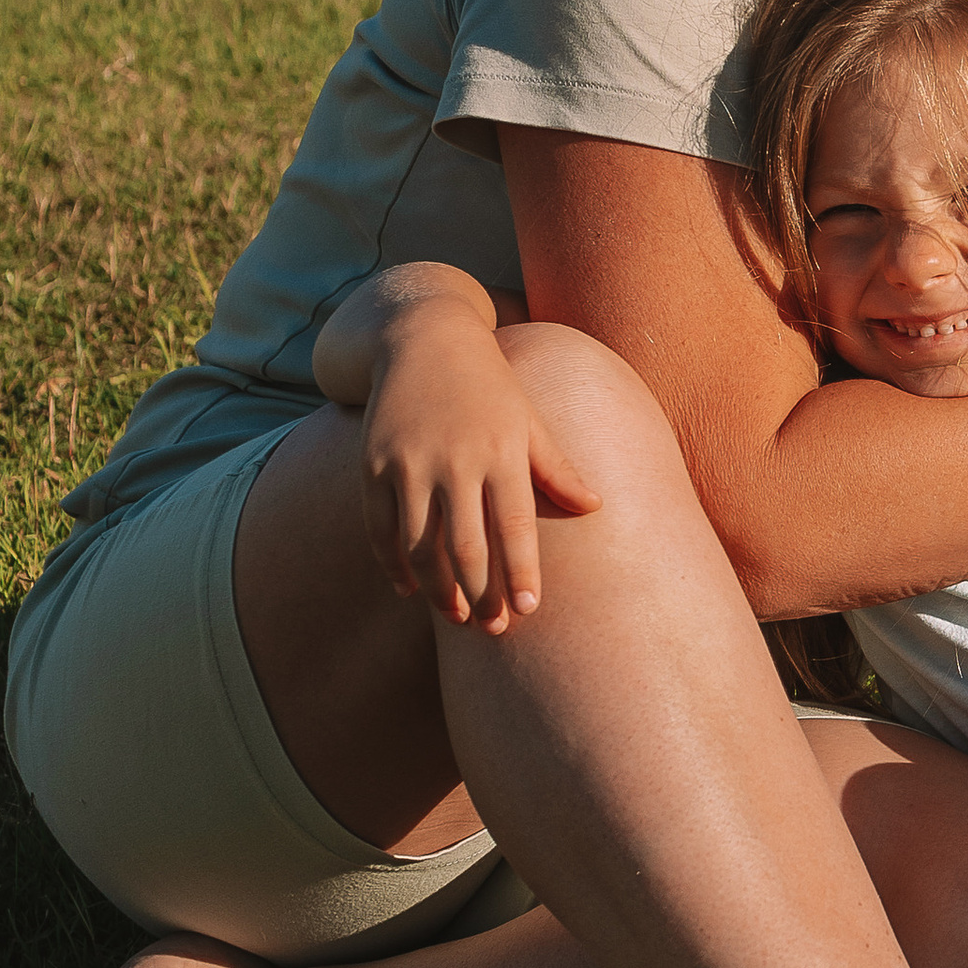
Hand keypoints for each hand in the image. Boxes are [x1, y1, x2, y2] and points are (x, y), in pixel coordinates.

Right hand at [359, 307, 601, 632]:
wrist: (424, 338)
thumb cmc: (488, 385)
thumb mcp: (528, 419)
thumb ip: (556, 467)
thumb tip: (594, 508)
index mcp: (501, 451)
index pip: (515, 526)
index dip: (521, 572)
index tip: (529, 610)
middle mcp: (455, 459)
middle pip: (468, 546)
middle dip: (482, 594)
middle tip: (493, 629)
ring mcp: (410, 463)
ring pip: (422, 546)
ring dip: (439, 590)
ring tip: (457, 616)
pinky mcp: (373, 465)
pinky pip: (380, 529)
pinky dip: (393, 564)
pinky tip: (408, 588)